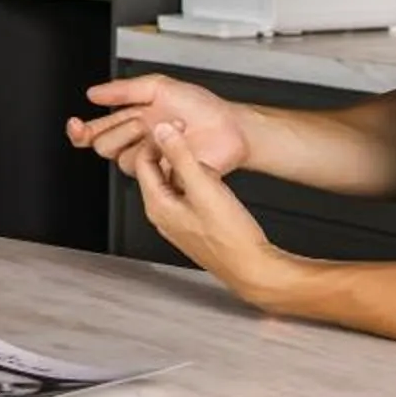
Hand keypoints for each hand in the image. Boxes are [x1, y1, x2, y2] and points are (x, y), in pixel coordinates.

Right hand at [68, 74, 251, 174]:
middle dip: (123, 130)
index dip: (80, 131)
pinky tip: (177, 147)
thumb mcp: (159, 87)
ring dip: (147, 142)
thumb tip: (94, 93)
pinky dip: (161, 158)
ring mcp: (150, 160)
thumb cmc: (202, 107)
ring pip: (125, 161)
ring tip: (173, 130)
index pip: (95, 130)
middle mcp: (137, 142)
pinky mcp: (164, 177)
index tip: (76, 126)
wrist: (231, 129)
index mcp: (131, 119)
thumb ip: (124, 90)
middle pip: (104, 145)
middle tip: (145, 120)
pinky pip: (148, 174)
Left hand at [131, 121, 289, 306]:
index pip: (142, 161)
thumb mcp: (205, 187)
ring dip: (189, 169)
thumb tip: (163, 131)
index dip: (158, 139)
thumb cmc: (231, 237)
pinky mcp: (194, 227)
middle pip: (157, 171)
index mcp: (157, 205)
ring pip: (175, 183)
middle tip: (193, 141)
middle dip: (174, 154)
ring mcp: (177, 223)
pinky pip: (189, 196)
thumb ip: (182, 157)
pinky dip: (199, 184)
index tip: (176, 127)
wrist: (253, 268)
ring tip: (208, 165)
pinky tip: (216, 185)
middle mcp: (162, 216)